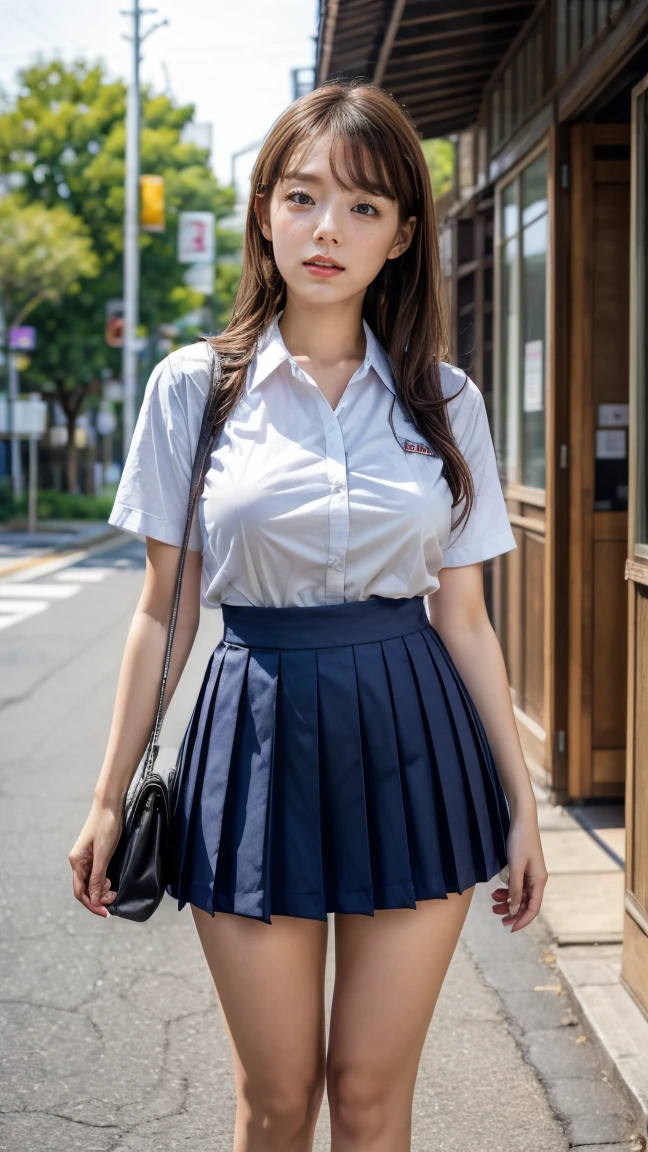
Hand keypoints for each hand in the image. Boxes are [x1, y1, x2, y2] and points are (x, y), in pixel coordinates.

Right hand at [68, 799, 122, 916]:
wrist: (110, 805)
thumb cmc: (106, 826)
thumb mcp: (103, 853)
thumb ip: (97, 876)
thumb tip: (95, 898)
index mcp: (76, 862)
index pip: (80, 891)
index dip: (92, 904)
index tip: (106, 913)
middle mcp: (78, 862)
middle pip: (85, 889)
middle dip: (99, 897)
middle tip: (114, 898)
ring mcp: (86, 859)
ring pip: (92, 883)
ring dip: (102, 890)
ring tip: (115, 888)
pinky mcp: (95, 855)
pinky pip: (97, 874)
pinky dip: (104, 881)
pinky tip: (112, 882)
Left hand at [490, 809, 547, 932]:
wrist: (521, 819)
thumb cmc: (520, 841)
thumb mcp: (515, 866)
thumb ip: (515, 889)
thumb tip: (514, 909)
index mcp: (539, 881)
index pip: (533, 909)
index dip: (522, 920)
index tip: (510, 928)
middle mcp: (537, 879)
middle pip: (526, 904)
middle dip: (512, 912)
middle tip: (497, 916)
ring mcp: (531, 874)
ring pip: (520, 895)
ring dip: (508, 901)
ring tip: (493, 902)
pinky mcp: (524, 867)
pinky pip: (517, 885)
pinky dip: (508, 890)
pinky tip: (497, 890)